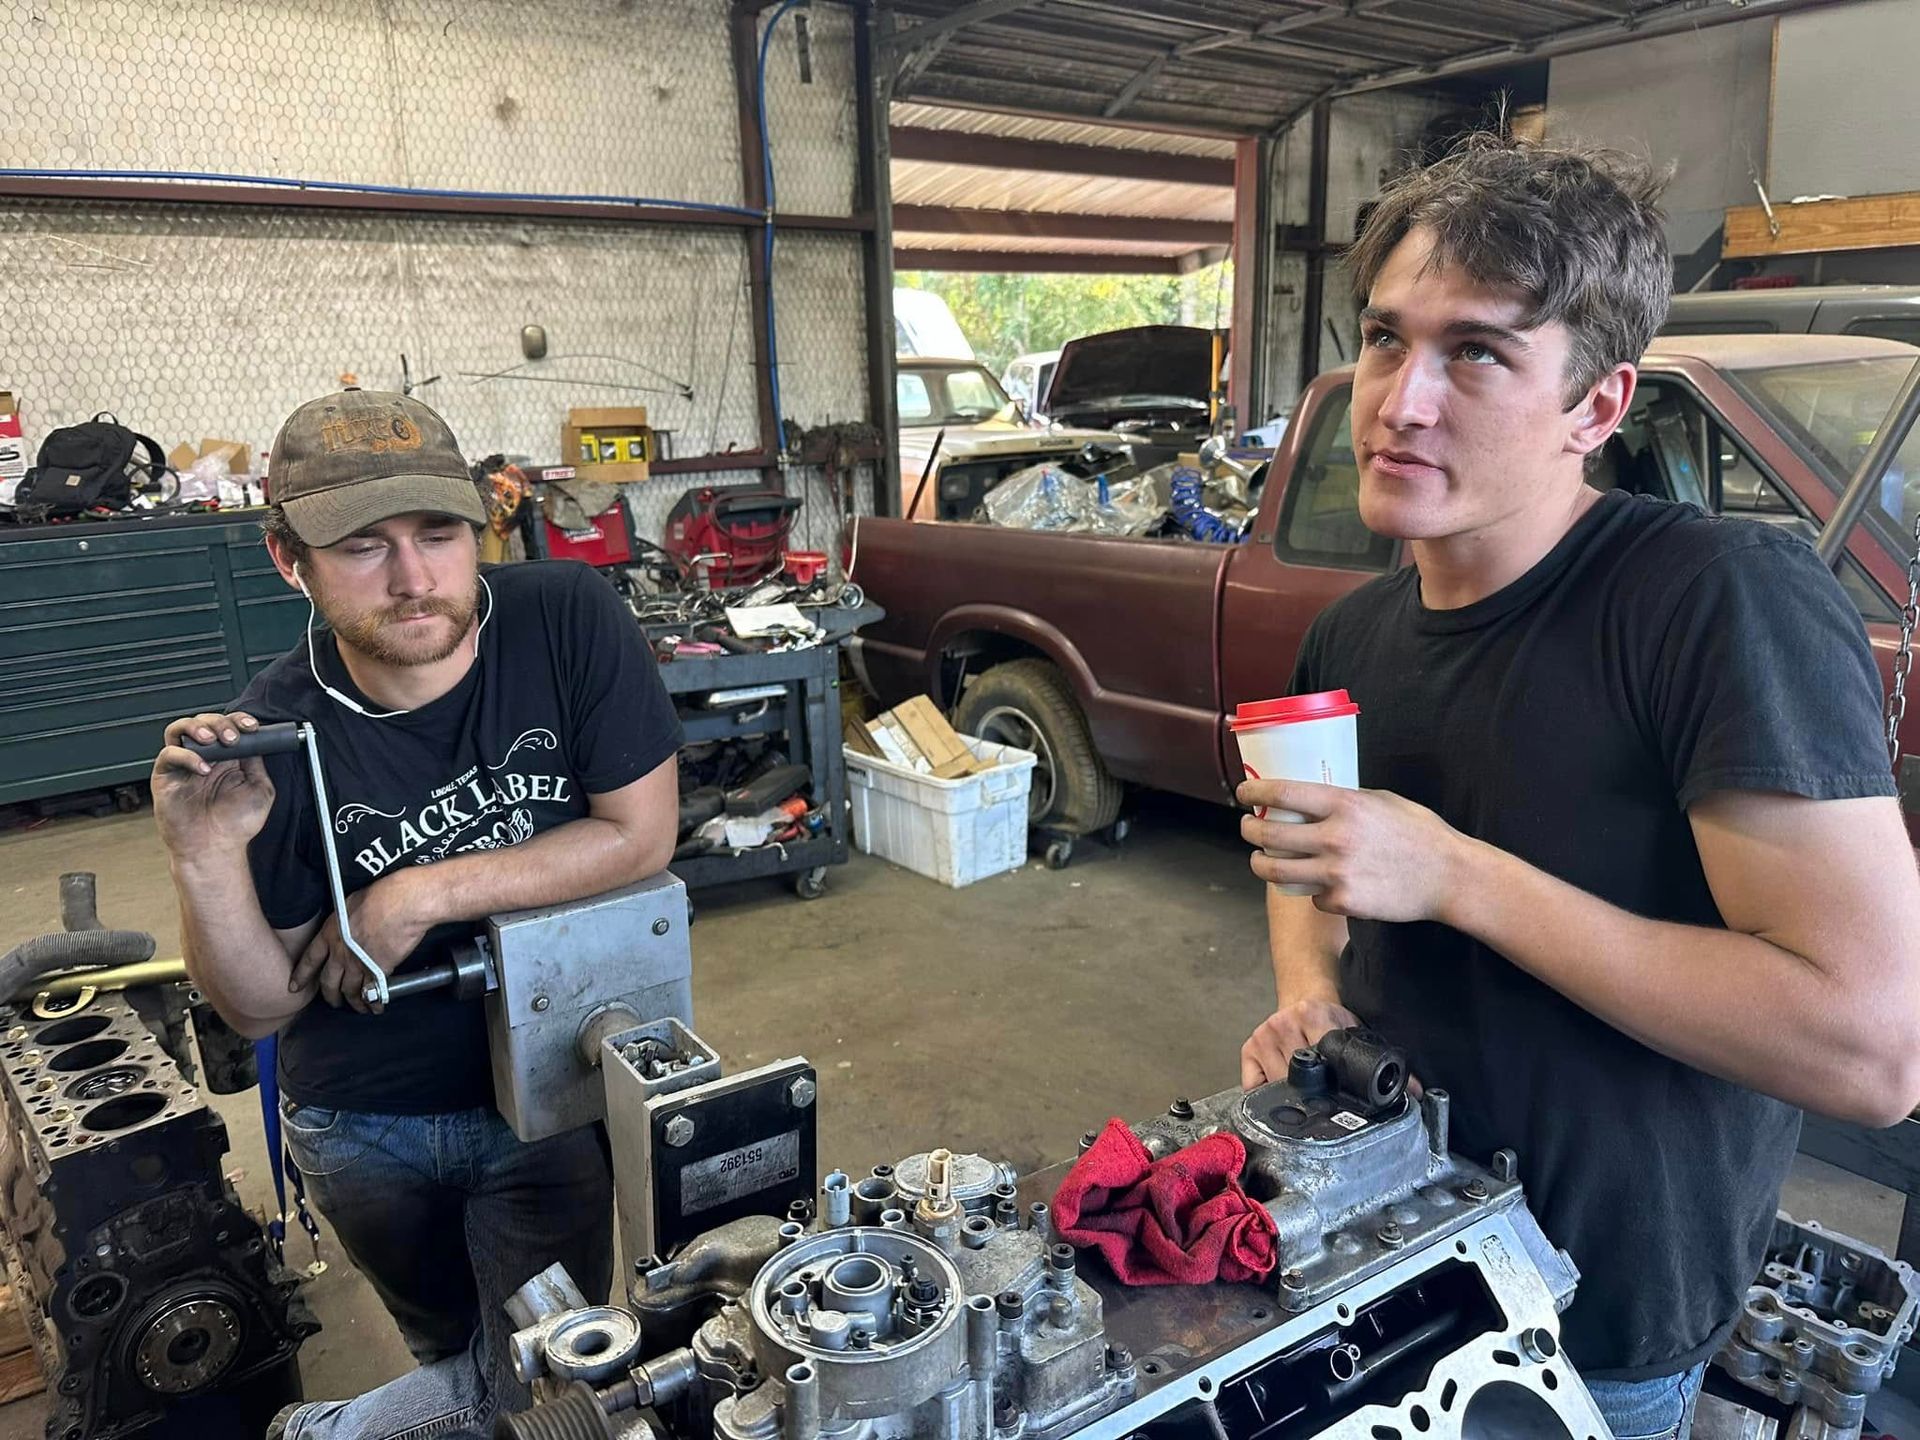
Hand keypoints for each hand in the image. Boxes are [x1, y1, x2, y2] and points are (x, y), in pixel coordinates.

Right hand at [152, 712, 273, 858]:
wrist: (215, 849)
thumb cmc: (236, 825)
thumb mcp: (260, 789)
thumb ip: (257, 763)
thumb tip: (256, 740)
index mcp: (227, 758)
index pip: (228, 726)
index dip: (239, 720)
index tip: (251, 727)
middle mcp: (205, 758)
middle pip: (205, 722)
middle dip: (220, 723)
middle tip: (232, 737)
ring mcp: (184, 765)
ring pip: (180, 729)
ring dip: (197, 727)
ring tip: (213, 740)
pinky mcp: (165, 777)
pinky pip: (169, 754)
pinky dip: (186, 756)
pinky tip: (203, 768)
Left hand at [289, 871, 431, 1011]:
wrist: (404, 904)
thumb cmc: (382, 896)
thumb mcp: (351, 903)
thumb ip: (345, 922)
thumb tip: (348, 928)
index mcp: (330, 933)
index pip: (310, 959)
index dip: (302, 975)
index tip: (295, 987)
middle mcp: (340, 952)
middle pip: (329, 982)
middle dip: (330, 996)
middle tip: (333, 1002)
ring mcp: (358, 964)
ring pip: (350, 991)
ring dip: (354, 1002)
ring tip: (358, 1008)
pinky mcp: (378, 972)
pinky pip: (372, 993)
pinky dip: (374, 1003)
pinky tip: (376, 1007)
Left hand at [1237, 778, 1468, 923]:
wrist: (1449, 876)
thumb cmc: (1419, 833)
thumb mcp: (1382, 801)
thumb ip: (1345, 801)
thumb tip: (1311, 800)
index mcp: (1344, 804)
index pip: (1282, 793)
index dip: (1253, 792)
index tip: (1242, 793)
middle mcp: (1335, 837)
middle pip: (1269, 834)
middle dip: (1248, 830)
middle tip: (1246, 828)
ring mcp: (1336, 872)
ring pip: (1276, 871)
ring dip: (1260, 864)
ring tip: (1260, 859)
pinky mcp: (1343, 902)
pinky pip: (1311, 896)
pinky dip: (1311, 891)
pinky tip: (1319, 884)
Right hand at [1242, 997, 1362, 1087]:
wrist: (1305, 999)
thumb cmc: (1327, 1020)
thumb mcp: (1349, 1029)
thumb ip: (1356, 1050)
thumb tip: (1374, 1080)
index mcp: (1311, 1015)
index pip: (1318, 1061)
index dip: (1326, 1083)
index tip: (1330, 1092)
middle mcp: (1282, 1023)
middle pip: (1295, 1077)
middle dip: (1308, 1088)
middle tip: (1318, 1084)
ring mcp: (1263, 1035)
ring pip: (1275, 1084)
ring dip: (1288, 1089)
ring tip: (1300, 1079)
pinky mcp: (1249, 1047)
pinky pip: (1254, 1085)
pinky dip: (1266, 1092)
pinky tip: (1278, 1082)